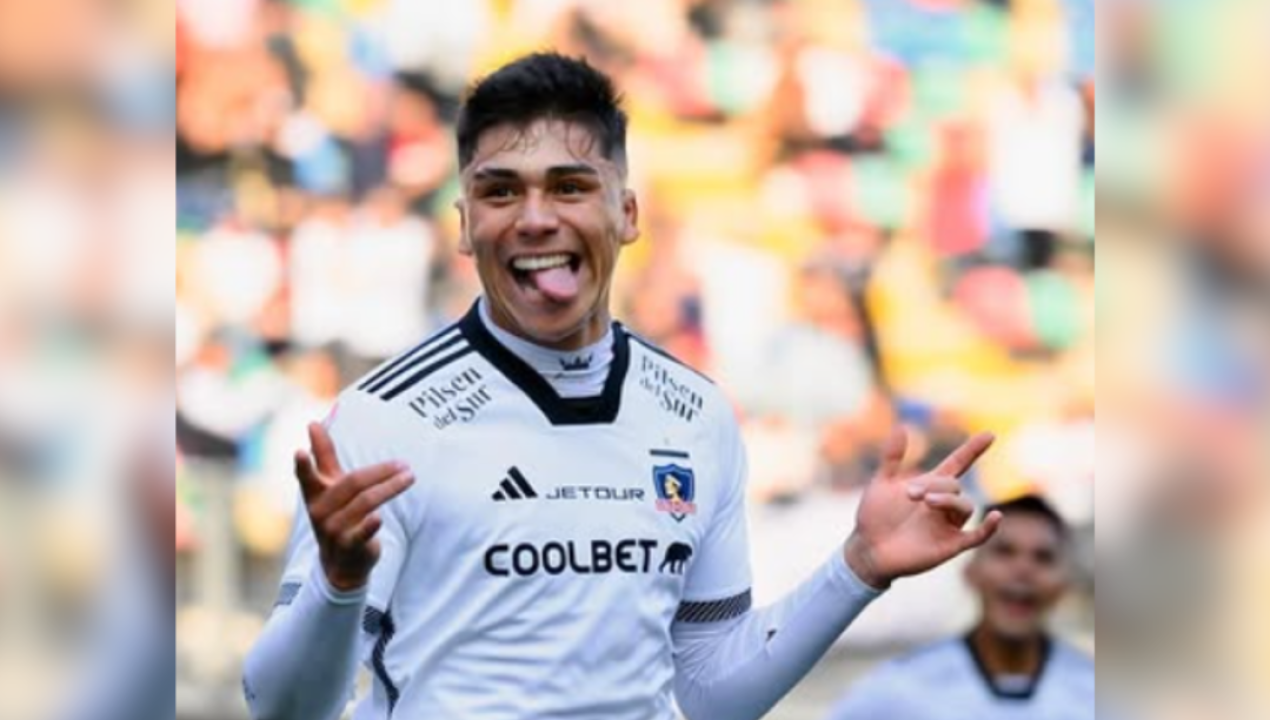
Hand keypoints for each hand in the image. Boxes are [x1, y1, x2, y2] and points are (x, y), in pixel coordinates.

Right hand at [295, 422, 414, 591]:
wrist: (340, 563)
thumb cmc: (336, 514)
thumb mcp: (328, 486)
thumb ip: (323, 456)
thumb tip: (313, 422)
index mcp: (315, 493)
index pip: (307, 477)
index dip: (303, 466)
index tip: (300, 451)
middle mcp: (321, 511)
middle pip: (353, 483)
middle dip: (380, 472)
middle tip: (404, 464)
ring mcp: (333, 529)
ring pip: (365, 502)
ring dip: (390, 488)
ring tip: (410, 477)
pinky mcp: (348, 546)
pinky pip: (360, 533)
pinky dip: (369, 525)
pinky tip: (379, 518)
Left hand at [844, 427, 1002, 588]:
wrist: (867, 550)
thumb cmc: (875, 517)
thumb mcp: (881, 483)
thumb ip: (892, 457)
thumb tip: (901, 426)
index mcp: (930, 486)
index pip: (958, 463)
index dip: (973, 449)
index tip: (990, 434)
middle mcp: (944, 504)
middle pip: (954, 485)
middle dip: (935, 485)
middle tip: (910, 494)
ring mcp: (949, 524)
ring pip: (964, 506)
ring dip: (948, 500)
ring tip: (926, 502)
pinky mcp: (951, 545)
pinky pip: (978, 536)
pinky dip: (989, 528)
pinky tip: (995, 516)